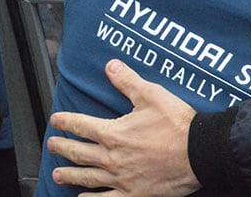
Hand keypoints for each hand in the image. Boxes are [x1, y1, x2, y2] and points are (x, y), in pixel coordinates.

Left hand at [47, 60, 198, 196]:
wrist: (199, 153)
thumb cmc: (177, 124)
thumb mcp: (152, 95)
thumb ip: (128, 81)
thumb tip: (110, 67)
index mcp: (114, 133)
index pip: (82, 126)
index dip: (67, 122)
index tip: (56, 120)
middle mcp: (112, 158)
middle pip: (80, 153)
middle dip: (63, 148)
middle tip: (52, 145)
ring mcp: (121, 179)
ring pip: (88, 178)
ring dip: (70, 174)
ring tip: (58, 174)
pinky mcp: (133, 194)